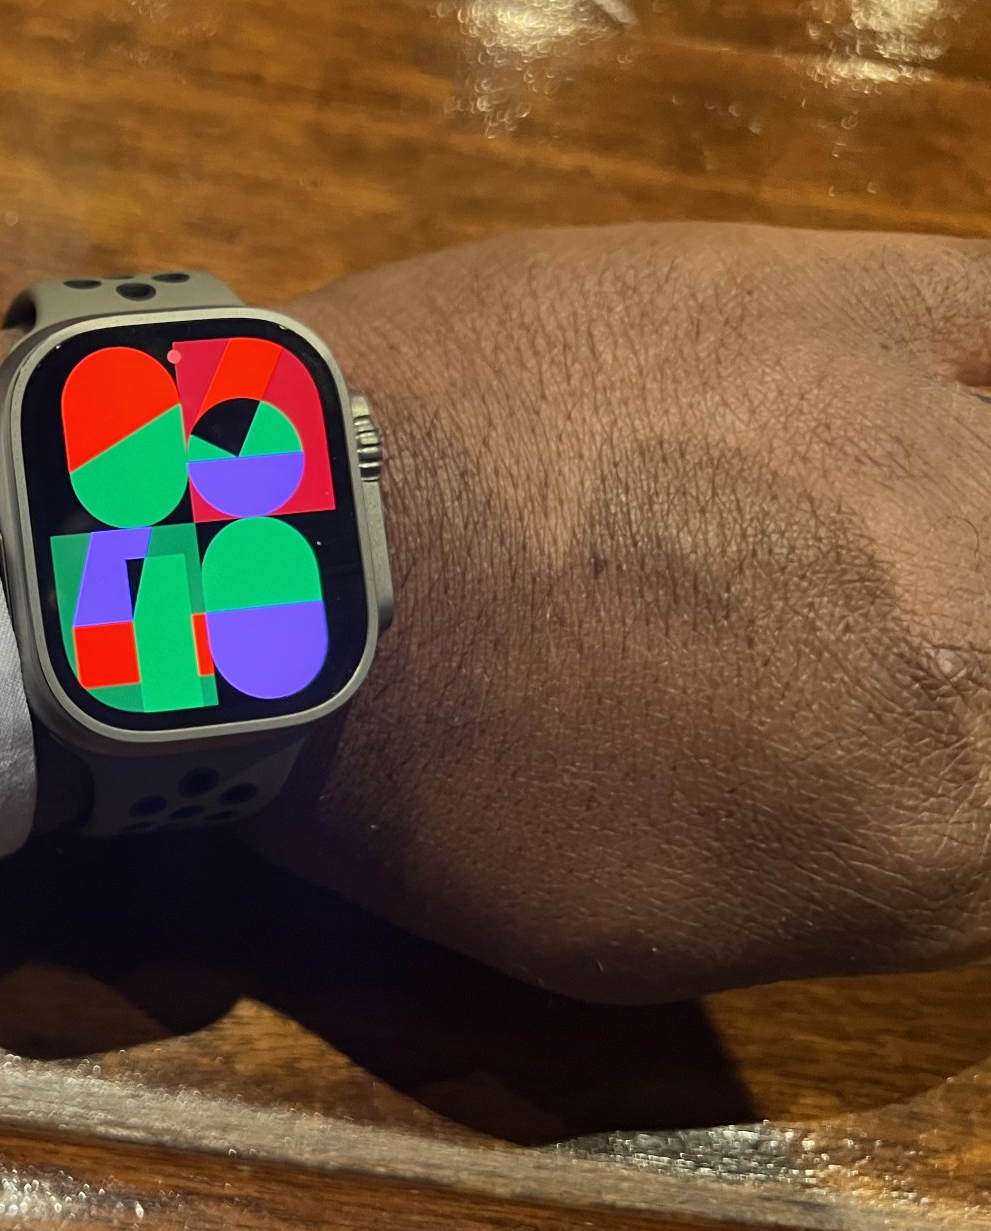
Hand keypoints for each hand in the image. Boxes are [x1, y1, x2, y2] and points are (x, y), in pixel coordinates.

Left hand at [258, 224, 990, 1000]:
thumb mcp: (645, 930)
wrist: (307, 560)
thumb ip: (839, 870)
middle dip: (946, 659)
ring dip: (946, 532)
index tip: (885, 743)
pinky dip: (973, 369)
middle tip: (822, 650)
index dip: (957, 774)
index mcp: (949, 838)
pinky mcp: (848, 301)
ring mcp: (939, 452)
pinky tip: (913, 407)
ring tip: (836, 545)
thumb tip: (915, 792)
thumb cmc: (429, 778)